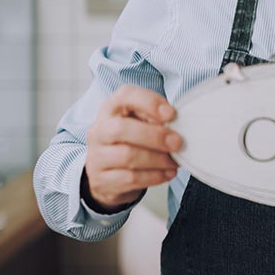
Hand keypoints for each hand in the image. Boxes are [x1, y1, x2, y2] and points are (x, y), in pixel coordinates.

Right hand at [83, 85, 181, 211]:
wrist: (108, 173)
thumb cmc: (131, 140)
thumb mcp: (140, 123)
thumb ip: (155, 120)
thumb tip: (178, 127)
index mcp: (112, 109)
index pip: (125, 96)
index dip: (149, 103)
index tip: (171, 114)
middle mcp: (99, 130)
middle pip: (121, 129)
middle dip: (155, 136)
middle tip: (178, 143)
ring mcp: (97, 156)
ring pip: (127, 156)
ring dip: (158, 159)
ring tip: (174, 162)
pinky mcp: (101, 179)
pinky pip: (130, 178)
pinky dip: (154, 176)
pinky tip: (167, 173)